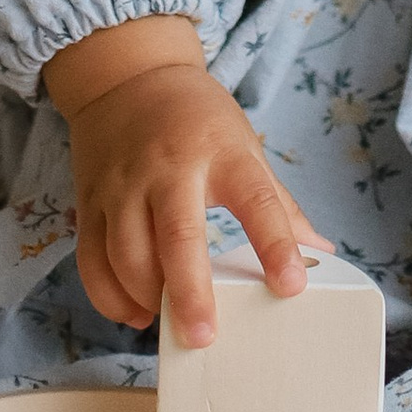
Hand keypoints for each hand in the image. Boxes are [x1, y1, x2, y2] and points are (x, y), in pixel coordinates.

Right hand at [45, 16, 319, 344]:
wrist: (129, 74)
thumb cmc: (196, 117)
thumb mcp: (245, 145)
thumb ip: (278, 203)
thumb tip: (321, 253)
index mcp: (221, 152)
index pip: (257, 200)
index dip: (275, 245)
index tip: (291, 287)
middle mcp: (170, 167)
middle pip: (178, 235)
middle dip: (190, 291)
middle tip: (203, 336)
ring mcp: (124, 184)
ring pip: (126, 254)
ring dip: (147, 298)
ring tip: (170, 322)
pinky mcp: (90, 201)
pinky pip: (91, 261)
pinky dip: (110, 297)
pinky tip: (135, 312)